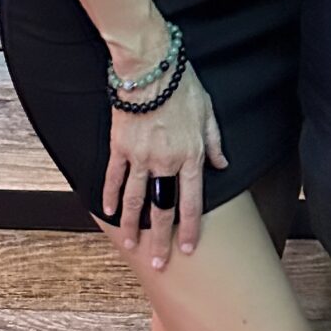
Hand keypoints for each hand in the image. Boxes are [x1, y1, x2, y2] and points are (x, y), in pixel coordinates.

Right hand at [103, 62, 226, 267]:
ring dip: (133, 227)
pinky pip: (114, 178)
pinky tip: (109, 212)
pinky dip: (110, 197)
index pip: (192, 203)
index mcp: (190, 156)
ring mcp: (140, 157)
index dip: (190, 229)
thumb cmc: (182, 84)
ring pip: (137, 200)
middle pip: (163, 210)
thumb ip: (213, 141)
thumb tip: (222, 163)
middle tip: (158, 264)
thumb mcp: (207, 111)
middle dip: (160, 240)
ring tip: (131, 247)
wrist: (150, 66)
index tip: (187, 249)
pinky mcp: (120, 147)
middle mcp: (165, 163)